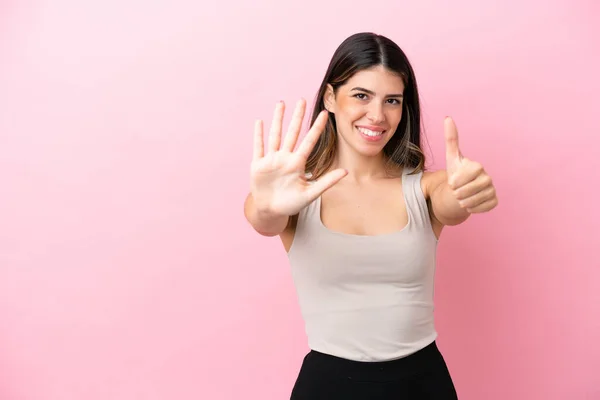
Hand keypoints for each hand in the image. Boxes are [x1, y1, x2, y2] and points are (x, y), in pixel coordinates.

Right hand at [250, 99, 346, 216]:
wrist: (271, 211)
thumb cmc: (291, 203)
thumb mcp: (311, 193)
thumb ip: (326, 181)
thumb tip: (346, 171)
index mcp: (298, 163)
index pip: (309, 141)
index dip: (316, 128)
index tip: (324, 114)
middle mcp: (285, 158)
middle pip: (292, 132)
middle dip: (297, 116)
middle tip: (302, 100)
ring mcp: (271, 160)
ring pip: (275, 135)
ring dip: (277, 119)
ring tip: (281, 103)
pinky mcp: (258, 165)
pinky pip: (258, 147)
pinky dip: (258, 135)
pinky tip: (260, 122)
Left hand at [444, 117, 497, 212]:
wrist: (458, 191)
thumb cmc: (455, 174)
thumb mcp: (451, 158)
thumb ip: (451, 139)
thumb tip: (448, 118)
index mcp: (477, 166)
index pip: (467, 174)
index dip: (456, 181)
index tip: (452, 182)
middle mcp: (488, 177)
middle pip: (470, 189)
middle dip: (458, 193)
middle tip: (455, 192)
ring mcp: (492, 189)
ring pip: (476, 200)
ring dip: (464, 201)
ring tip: (461, 198)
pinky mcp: (494, 201)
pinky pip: (484, 207)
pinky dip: (474, 208)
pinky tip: (470, 203)